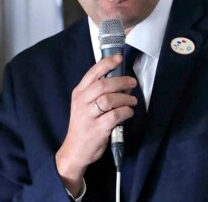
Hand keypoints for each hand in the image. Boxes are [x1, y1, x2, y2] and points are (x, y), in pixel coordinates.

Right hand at [55, 55, 137, 195]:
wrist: (75, 150)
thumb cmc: (83, 125)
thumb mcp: (83, 105)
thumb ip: (97, 92)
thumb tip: (121, 81)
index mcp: (78, 93)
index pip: (92, 73)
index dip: (107, 63)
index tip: (119, 58)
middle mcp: (82, 102)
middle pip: (103, 85)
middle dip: (121, 81)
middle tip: (132, 82)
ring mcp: (88, 115)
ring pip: (110, 99)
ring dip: (125, 98)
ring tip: (132, 100)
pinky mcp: (98, 128)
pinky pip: (115, 115)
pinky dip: (125, 112)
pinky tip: (128, 112)